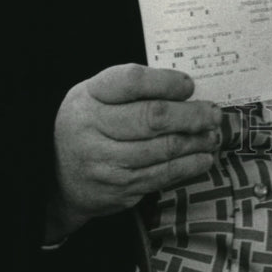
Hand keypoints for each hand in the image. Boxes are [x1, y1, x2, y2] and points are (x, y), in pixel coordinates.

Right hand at [47, 64, 221, 241]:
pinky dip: (189, 166)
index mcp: (89, 97)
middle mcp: (93, 129)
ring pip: (163, 149)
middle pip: (153, 118)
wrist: (57, 178)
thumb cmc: (89, 124)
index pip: (132, 82)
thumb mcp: (97, 95)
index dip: (166, 82)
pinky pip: (161, 176)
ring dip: (196, 142)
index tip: (189, 85)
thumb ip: (134, 88)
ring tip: (214, 134)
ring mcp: (105, 163)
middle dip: (191, 115)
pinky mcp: (118, 189)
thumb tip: (185, 89)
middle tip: (213, 113)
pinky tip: (203, 158)